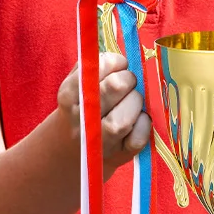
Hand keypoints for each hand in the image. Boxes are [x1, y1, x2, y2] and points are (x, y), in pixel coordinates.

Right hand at [57, 54, 149, 170]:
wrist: (70, 151)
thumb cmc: (81, 109)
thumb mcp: (76, 86)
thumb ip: (94, 67)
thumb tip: (124, 58)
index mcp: (69, 96)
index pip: (98, 67)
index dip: (116, 62)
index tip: (119, 66)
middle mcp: (82, 120)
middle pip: (116, 86)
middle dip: (129, 79)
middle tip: (128, 83)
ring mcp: (100, 141)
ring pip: (128, 114)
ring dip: (136, 102)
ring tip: (131, 102)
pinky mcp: (119, 155)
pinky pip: (139, 136)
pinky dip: (144, 125)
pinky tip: (138, 120)